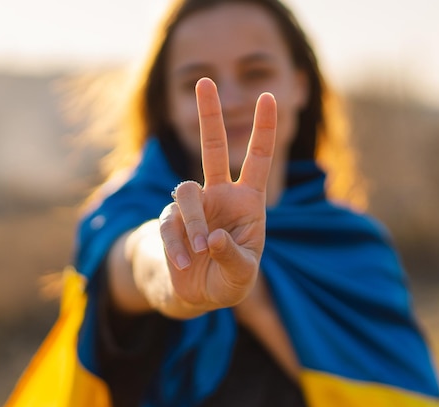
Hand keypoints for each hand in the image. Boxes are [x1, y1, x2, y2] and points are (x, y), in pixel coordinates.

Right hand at [159, 77, 276, 309]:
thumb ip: (232, 256)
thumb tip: (210, 238)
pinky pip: (169, 224)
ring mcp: (193, 206)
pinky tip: (185, 264)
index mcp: (248, 201)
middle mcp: (220, 195)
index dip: (264, 129)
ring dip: (193, 223)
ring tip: (199, 252)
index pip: (258, 159)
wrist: (198, 295)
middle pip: (212, 148)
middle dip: (209, 115)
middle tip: (205, 80)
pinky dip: (176, 246)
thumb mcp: (242, 273)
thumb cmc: (229, 279)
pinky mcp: (169, 221)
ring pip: (187, 192)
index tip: (269, 96)